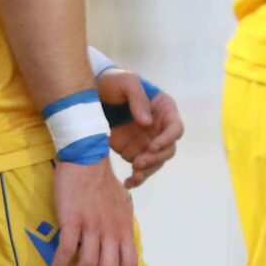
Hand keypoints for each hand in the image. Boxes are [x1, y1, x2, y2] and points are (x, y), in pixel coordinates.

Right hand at [50, 158, 138, 265]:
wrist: (87, 158)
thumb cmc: (103, 181)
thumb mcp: (122, 204)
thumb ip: (121, 224)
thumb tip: (119, 240)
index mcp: (125, 229)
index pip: (129, 265)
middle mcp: (111, 231)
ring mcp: (92, 226)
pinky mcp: (73, 220)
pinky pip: (67, 250)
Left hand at [99, 69, 183, 187]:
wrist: (90, 95)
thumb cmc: (112, 82)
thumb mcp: (125, 81)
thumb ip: (138, 99)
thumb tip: (148, 123)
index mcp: (164, 109)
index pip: (175, 128)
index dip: (167, 139)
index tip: (151, 146)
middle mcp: (160, 128)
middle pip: (168, 149)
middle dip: (156, 158)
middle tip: (138, 163)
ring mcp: (148, 141)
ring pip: (156, 162)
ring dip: (148, 171)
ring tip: (134, 175)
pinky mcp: (134, 151)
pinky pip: (141, 169)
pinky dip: (137, 178)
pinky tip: (128, 183)